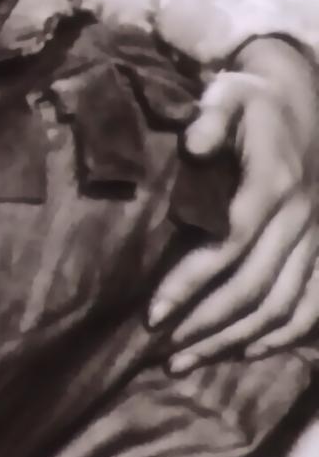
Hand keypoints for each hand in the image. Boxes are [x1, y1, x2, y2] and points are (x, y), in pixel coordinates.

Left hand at [150, 38, 318, 371]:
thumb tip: (192, 146)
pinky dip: (282, 335)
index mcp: (272, 186)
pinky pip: (311, 304)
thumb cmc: (252, 102)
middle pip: (252, 287)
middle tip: (161, 350)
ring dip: (233, 339)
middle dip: (205, 324)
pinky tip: (245, 352)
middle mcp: (299, 219)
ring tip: (186, 360)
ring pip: (280, 305)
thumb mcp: (229, 96)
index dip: (190, 283)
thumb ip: (210, 118)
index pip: (228, 247)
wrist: (305, 99)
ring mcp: (316, 238)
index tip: (153, 313)